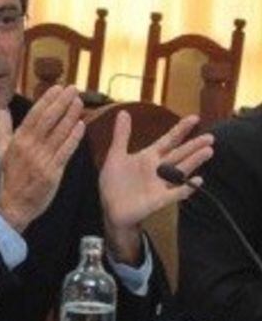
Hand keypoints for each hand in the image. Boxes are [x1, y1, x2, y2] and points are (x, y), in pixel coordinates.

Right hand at [0, 85, 85, 233]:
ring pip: (59, 134)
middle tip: (73, 89)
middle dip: (62, 103)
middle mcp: (30, 148)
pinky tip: (81, 126)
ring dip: (71, 116)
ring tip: (80, 102)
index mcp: (18, 141)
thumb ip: (2, 129)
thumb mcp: (0, 151)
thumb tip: (1, 109)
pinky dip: (74, 138)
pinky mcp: (53, 172)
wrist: (13, 204)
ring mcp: (43, 160)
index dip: (47, 100)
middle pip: (49, 120)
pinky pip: (66, 152)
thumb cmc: (9, 177)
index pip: (35, 115)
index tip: (58, 88)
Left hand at [99, 111, 213, 261]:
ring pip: (181, 171)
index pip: (168, 140)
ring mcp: (160, 184)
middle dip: (194, 146)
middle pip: (179, 155)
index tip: (194, 118)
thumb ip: (121, 135)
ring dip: (194, 161)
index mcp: (148, 157)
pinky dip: (185, 188)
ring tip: (208, 151)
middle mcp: (158, 169)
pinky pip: (175, 193)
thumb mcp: (116, 155)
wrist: (110, 208)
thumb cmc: (114, 183)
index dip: (180, 129)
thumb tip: (124, 112)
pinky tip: (197, 180)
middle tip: (211, 137)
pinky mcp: (158, 199)